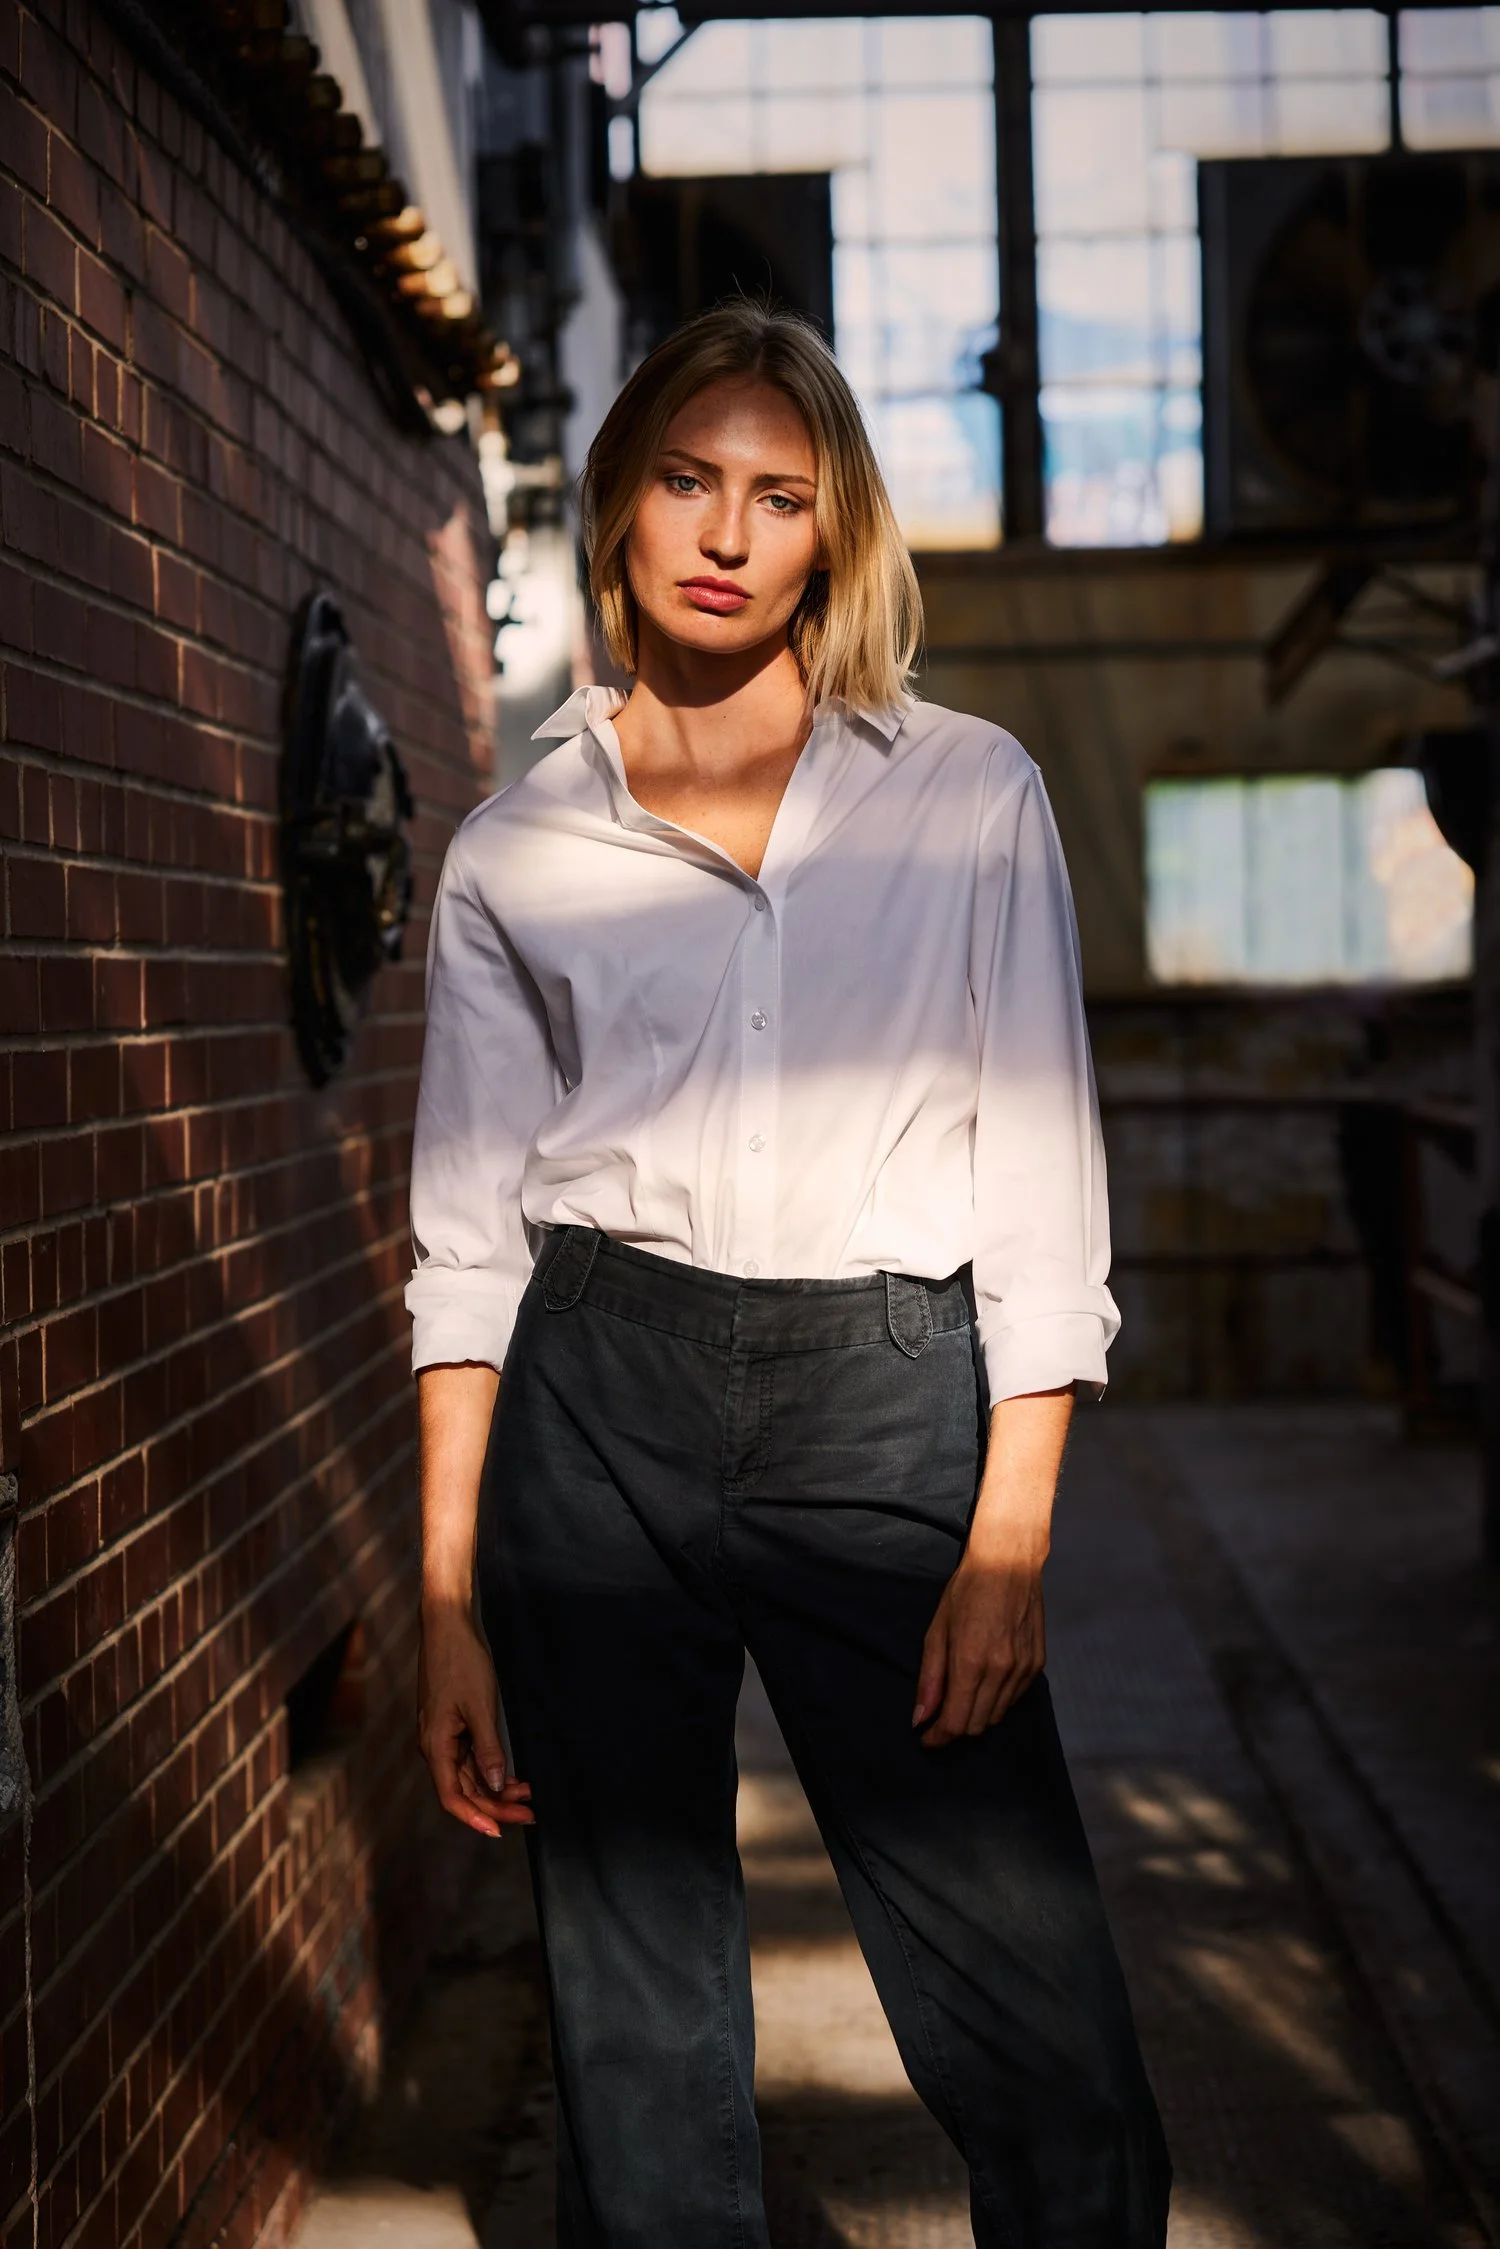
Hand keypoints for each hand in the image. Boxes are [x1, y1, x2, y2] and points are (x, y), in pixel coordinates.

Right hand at [418, 1602, 534, 1837]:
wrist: (448, 1626)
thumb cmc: (461, 1663)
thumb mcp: (481, 1707)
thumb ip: (489, 1749)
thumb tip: (495, 1785)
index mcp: (435, 1746)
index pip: (453, 1797)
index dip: (476, 1818)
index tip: (501, 1832)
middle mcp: (435, 1746)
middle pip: (464, 1790)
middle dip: (496, 1805)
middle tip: (530, 1813)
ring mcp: (442, 1735)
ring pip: (469, 1775)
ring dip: (496, 1788)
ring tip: (528, 1795)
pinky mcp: (451, 1725)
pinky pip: (470, 1757)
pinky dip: (490, 1769)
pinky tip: (511, 1775)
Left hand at [911, 1548, 1046, 1747]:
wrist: (1009, 1561)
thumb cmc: (967, 1590)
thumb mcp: (937, 1630)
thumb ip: (930, 1679)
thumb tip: (920, 1718)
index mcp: (971, 1662)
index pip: (956, 1723)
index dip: (938, 1738)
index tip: (927, 1739)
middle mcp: (1001, 1671)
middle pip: (977, 1726)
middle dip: (955, 1728)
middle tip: (940, 1717)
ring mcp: (1023, 1669)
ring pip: (997, 1716)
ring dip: (977, 1716)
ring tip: (962, 1696)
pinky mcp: (1037, 1665)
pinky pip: (1014, 1699)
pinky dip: (997, 1701)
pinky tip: (986, 1682)